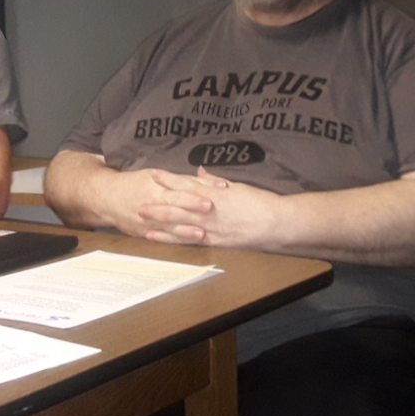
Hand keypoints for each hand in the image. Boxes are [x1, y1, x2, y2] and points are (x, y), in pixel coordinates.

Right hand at [99, 168, 220, 239]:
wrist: (108, 197)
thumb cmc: (135, 184)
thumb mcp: (156, 176)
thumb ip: (181, 179)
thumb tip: (204, 177)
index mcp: (158, 187)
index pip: (180, 190)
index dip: (195, 194)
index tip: (211, 197)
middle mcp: (154, 204)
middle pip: (176, 208)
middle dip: (193, 211)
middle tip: (211, 213)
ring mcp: (148, 220)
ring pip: (170, 226)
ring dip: (185, 231)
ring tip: (201, 234)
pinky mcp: (144, 232)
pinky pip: (160, 238)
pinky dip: (172, 241)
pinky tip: (183, 244)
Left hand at [141, 167, 281, 248]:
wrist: (277, 223)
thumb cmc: (260, 203)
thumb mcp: (237, 187)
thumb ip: (215, 181)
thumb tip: (200, 172)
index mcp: (215, 194)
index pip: (187, 184)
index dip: (169, 179)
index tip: (153, 174)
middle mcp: (210, 211)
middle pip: (178, 205)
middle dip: (158, 203)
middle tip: (138, 200)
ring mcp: (211, 228)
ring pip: (180, 224)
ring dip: (160, 221)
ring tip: (142, 219)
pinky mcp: (215, 242)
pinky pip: (189, 240)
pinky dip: (172, 239)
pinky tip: (159, 239)